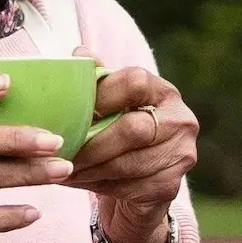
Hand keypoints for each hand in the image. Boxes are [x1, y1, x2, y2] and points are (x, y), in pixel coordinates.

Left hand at [69, 54, 199, 242]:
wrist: (141, 184)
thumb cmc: (120, 135)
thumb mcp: (110, 105)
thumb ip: (98, 81)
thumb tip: (78, 55)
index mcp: (164, 92)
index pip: (136, 82)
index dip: (101, 95)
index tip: (71, 112)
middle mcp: (181, 120)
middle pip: (134, 129)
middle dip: (91, 143)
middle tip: (60, 151)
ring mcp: (181, 155)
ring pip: (128, 164)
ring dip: (89, 168)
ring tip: (61, 168)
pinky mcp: (171, 186)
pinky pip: (129, 188)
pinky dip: (98, 186)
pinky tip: (78, 182)